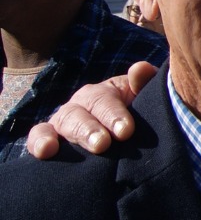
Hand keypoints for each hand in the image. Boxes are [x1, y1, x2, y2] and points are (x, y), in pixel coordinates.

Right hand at [24, 61, 158, 158]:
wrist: (123, 134)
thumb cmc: (136, 113)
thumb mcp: (142, 97)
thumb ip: (143, 83)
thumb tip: (140, 68)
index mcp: (102, 93)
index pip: (104, 100)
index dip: (113, 115)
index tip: (125, 131)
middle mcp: (80, 105)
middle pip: (80, 114)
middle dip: (90, 129)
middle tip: (102, 143)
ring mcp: (64, 122)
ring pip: (63, 124)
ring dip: (71, 136)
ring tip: (82, 149)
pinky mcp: (50, 139)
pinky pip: (38, 137)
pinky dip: (39, 142)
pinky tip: (44, 151)